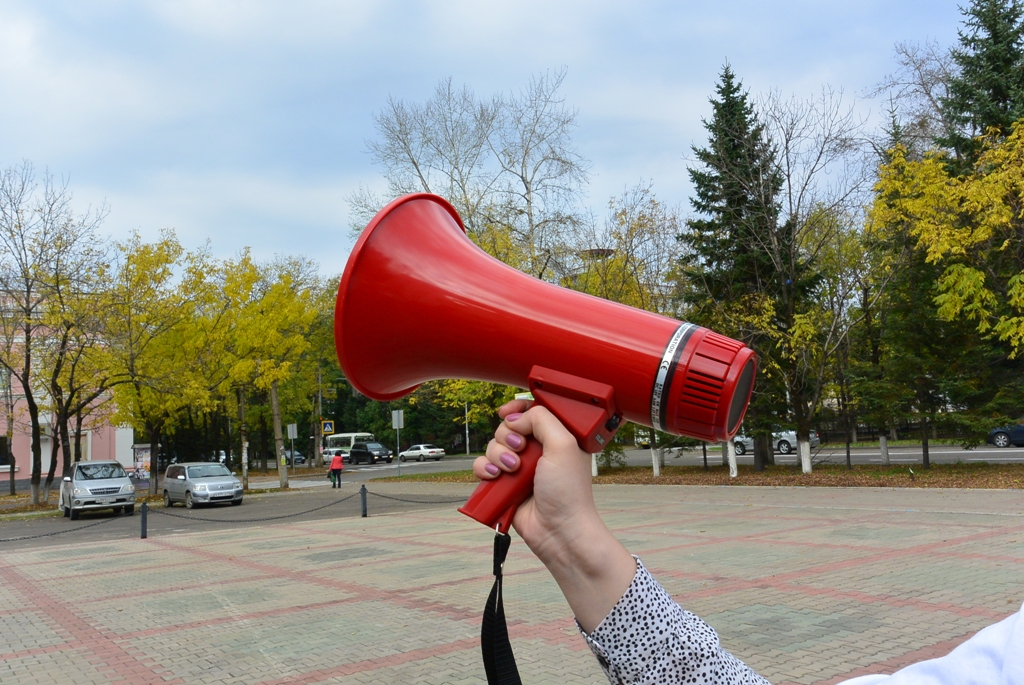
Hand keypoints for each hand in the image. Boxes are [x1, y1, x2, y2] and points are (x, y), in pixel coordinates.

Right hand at [472, 400, 635, 631]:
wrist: (558, 530)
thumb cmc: (568, 492)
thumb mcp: (564, 444)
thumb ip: (541, 419)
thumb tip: (516, 418)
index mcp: (556, 435)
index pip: (532, 410)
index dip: (517, 408)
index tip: (507, 413)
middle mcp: (538, 449)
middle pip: (507, 427)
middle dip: (507, 435)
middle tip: (520, 450)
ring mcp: (520, 467)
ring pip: (493, 445)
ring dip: (497, 454)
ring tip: (511, 469)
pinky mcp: (505, 484)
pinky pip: (483, 466)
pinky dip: (484, 469)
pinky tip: (495, 476)